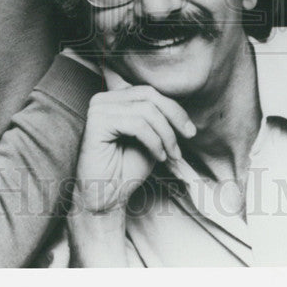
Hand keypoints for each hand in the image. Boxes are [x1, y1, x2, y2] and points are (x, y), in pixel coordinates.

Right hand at [73, 86, 196, 214]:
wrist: (107, 197)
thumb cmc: (127, 168)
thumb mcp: (151, 137)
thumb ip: (159, 116)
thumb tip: (181, 105)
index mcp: (115, 97)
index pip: (150, 90)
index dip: (174, 107)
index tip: (190, 129)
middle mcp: (103, 98)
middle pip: (149, 95)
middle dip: (174, 115)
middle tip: (189, 135)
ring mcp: (98, 108)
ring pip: (146, 110)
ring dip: (166, 133)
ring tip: (172, 154)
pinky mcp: (97, 122)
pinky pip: (137, 124)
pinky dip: (154, 141)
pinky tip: (159, 157)